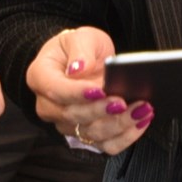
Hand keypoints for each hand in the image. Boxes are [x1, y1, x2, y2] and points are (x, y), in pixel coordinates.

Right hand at [26, 26, 147, 153]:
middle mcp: (49, 105)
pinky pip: (104, 145)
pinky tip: (140, 123)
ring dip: (118, 124)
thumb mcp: (80, 37)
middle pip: (72, 115)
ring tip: (141, 109)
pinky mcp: (85, 135)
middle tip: (124, 101)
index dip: (78, 93)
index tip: (100, 90)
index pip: (55, 90)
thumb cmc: (79, 48)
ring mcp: (66, 124)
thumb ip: (80, 49)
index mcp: (40, 77)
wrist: (83, 61)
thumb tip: (78, 69)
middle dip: (101, 110)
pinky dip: (125, 137)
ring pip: (90, 133)